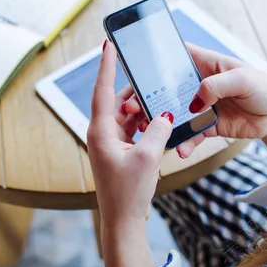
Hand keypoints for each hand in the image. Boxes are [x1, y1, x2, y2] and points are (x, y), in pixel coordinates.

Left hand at [87, 41, 172, 266]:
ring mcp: (109, 143)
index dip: (106, 66)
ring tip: (158, 102)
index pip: (103, 90)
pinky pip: (131, 129)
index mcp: (100, 131)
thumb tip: (165, 114)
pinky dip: (144, 124)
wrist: (123, 220)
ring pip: (125, 115)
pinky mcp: (119, 152)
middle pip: (116, 101)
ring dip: (141, 110)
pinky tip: (158, 124)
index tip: (108, 45)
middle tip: (148, 77)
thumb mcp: (148, 157)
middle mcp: (101, 134)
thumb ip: (157, 130)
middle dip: (133, 90)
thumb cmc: (129, 192)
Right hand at [121, 43, 266, 168]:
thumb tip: (195, 99)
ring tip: (151, 132)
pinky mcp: (207, 125)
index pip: (174, 57)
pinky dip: (184, 142)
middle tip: (133, 107)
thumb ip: (216, 85)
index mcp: (205, 63)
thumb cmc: (265, 88)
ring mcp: (201, 105)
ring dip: (161, 123)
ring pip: (174, 113)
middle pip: (166, 88)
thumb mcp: (243, 79)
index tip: (134, 72)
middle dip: (148, 98)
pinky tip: (180, 150)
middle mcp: (198, 83)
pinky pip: (190, 134)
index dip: (154, 62)